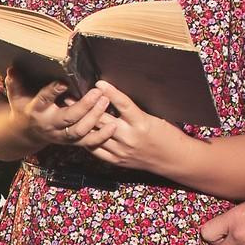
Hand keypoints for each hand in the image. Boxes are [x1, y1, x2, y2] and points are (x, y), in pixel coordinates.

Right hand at [16, 80, 112, 149]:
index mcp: (36, 111)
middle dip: (84, 105)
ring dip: (95, 118)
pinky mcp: (72, 142)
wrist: (26, 133)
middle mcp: (49, 125)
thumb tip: (12, 69)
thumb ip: (15, 83)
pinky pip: (88, 143)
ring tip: (106, 102)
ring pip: (80, 131)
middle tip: (98, 92)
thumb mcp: (16, 96)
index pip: (43, 100)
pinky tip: (114, 125)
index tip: (63, 83)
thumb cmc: (24, 108)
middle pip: (68, 117)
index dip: (53, 92)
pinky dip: (102, 136)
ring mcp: (62, 135)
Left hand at [72, 81, 186, 174]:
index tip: (99, 83)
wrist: (174, 160)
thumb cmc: (167, 136)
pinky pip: (96, 149)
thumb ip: (133, 111)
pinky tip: (80, 131)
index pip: (123, 104)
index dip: (110, 92)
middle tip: (74, 96)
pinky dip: (87, 139)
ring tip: (71, 112)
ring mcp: (121, 150)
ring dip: (83, 122)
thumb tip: (113, 98)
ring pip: (96, 134)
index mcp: (142, 123)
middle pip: (103, 119)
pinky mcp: (117, 161)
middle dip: (87, 107)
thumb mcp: (153, 118)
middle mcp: (129, 137)